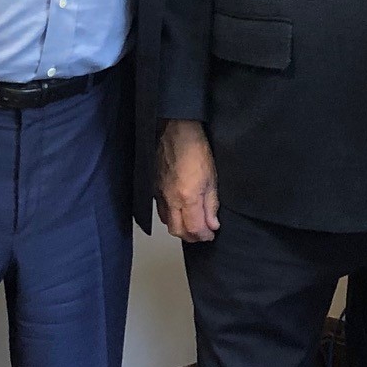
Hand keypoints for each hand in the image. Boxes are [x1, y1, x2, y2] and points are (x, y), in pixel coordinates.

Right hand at [157, 119, 219, 241]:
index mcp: (187, 197)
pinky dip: (170, 216)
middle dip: (191, 236)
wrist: (175, 130)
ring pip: (167, 222)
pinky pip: (160, 209)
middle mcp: (171, 199)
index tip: (211, 234)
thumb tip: (213, 224)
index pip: (194, 229)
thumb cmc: (195, 148)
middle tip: (202, 234)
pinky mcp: (153, 187)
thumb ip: (212, 204)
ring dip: (180, 228)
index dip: (204, 236)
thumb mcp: (212, 177)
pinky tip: (178, 211)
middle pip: (178, 231)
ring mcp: (159, 193)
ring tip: (192, 224)